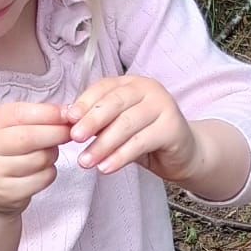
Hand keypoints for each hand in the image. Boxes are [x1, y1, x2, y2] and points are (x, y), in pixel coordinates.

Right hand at [0, 101, 69, 215]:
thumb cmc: (5, 152)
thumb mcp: (10, 128)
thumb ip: (35, 117)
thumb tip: (69, 112)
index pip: (19, 113)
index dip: (48, 113)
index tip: (68, 114)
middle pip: (29, 137)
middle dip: (56, 133)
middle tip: (71, 132)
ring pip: (39, 159)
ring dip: (53, 154)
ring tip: (49, 152)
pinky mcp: (6, 192)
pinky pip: (42, 179)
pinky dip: (50, 173)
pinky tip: (42, 170)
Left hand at [67, 75, 196, 181]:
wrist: (183, 155)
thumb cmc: (147, 138)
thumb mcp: (118, 127)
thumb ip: (98, 122)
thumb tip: (67, 120)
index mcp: (132, 83)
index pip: (104, 87)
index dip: (84, 102)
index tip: (68, 119)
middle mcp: (149, 89)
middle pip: (115, 103)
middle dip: (92, 121)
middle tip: (74, 138)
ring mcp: (163, 106)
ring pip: (126, 124)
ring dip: (103, 144)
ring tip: (86, 161)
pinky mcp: (172, 127)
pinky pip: (141, 142)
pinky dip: (121, 156)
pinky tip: (106, 167)